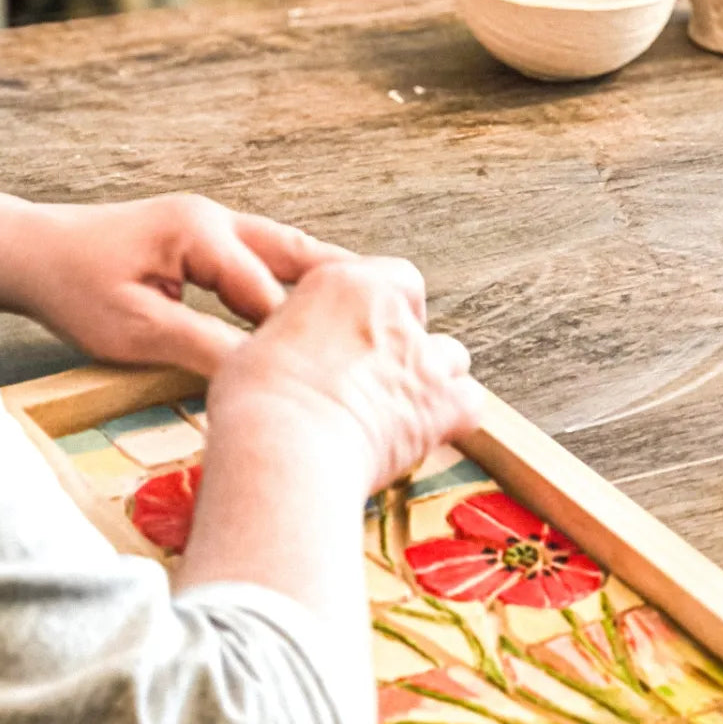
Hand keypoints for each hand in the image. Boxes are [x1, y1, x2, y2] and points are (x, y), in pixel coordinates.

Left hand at [0, 193, 351, 374]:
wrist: (25, 250)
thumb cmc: (70, 287)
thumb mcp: (133, 330)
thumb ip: (201, 348)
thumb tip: (262, 376)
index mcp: (202, 233)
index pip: (271, 291)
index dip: (305, 335)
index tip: (346, 370)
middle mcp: (217, 219)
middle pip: (301, 253)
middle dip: (349, 287)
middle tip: (402, 318)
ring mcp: (213, 224)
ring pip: (289, 253)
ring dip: (328, 283)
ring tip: (377, 316)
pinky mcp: (205, 239)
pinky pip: (266, 260)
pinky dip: (298, 283)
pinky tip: (320, 313)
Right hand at [206, 257, 481, 494]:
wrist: (285, 448)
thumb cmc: (255, 407)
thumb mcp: (252, 351)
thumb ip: (285, 343)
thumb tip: (276, 359)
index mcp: (343, 283)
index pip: (390, 275)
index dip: (386, 302)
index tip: (367, 326)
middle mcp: (390, 312)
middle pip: (418, 318)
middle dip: (403, 343)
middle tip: (374, 374)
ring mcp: (422, 357)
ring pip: (451, 355)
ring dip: (432, 377)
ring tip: (401, 405)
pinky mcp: (441, 405)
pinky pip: (470, 403)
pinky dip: (454, 416)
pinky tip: (430, 432)